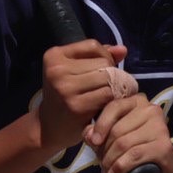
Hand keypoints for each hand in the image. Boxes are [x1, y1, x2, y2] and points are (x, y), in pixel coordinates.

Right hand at [36, 41, 132, 157]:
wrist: (49, 126)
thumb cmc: (65, 94)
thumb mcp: (75, 71)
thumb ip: (98, 56)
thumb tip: (123, 49)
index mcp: (54, 56)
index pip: (93, 46)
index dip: (105, 56)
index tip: (104, 70)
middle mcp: (57, 70)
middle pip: (103, 62)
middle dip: (112, 73)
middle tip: (112, 85)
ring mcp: (65, 88)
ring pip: (108, 78)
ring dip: (116, 86)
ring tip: (113, 94)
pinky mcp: (77, 106)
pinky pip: (108, 95)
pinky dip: (113, 98)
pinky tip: (109, 104)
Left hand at [85, 94, 172, 172]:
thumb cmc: (135, 152)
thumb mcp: (112, 140)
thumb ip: (97, 134)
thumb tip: (88, 134)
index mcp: (138, 102)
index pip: (114, 107)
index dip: (100, 125)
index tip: (93, 142)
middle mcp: (151, 110)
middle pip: (117, 129)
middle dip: (104, 150)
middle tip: (101, 164)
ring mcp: (160, 128)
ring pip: (124, 143)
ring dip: (110, 161)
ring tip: (106, 172)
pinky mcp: (164, 146)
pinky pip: (134, 155)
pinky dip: (120, 167)